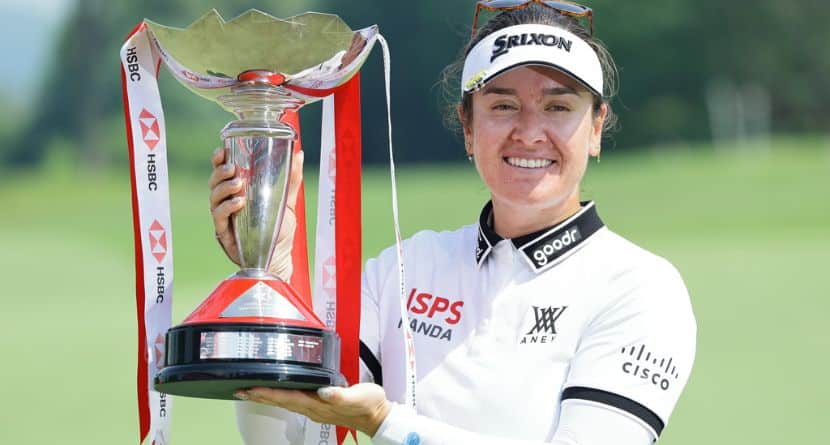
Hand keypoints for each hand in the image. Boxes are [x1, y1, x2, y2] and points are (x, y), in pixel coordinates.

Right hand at [208, 147, 303, 277]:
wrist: (279, 256)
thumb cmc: (279, 228)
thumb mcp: (287, 202)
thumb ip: (291, 180)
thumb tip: (299, 154)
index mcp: (237, 192)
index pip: (222, 172)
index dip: (219, 160)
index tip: (222, 150)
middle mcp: (226, 203)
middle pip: (214, 182)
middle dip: (220, 172)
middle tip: (233, 168)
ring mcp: (224, 218)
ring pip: (214, 198)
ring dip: (223, 188)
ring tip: (238, 184)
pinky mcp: (225, 233)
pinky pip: (219, 218)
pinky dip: (227, 208)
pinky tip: (238, 203)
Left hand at [235, 383, 391, 436]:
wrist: (378, 416)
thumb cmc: (369, 405)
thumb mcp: (360, 396)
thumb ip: (341, 394)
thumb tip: (324, 391)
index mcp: (319, 404)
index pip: (288, 398)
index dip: (268, 393)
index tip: (250, 389)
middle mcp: (314, 408)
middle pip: (281, 401)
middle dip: (260, 395)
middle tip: (240, 390)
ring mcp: (316, 408)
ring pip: (285, 401)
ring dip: (267, 396)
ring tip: (251, 391)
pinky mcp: (320, 405)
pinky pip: (294, 400)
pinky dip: (281, 395)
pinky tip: (278, 391)